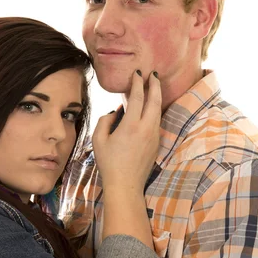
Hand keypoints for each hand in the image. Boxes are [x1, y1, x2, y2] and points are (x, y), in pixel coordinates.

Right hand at [93, 70, 160, 192]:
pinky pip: (156, 122)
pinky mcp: (157, 143)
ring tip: (153, 87)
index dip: (138, 82)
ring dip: (156, 97)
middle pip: (154, 100)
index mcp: (131, 126)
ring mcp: (154, 136)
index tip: (137, 73)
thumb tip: (116, 111)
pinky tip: (150, 108)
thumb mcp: (98, 140)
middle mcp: (146, 128)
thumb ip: (105, 120)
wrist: (126, 184)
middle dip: (154, 85)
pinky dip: (154, 110)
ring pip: (158, 111)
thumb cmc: (109, 163)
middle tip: (153, 74)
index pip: (137, 97)